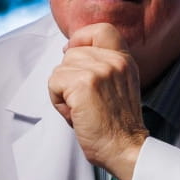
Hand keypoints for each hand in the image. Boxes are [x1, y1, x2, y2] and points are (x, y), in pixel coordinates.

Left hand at [47, 23, 147, 179]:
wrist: (126, 149)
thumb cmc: (118, 125)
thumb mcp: (120, 85)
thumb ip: (103, 65)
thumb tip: (70, 50)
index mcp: (125, 60)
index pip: (101, 29)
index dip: (82, 38)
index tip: (74, 53)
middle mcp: (114, 61)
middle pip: (73, 52)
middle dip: (70, 76)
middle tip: (83, 100)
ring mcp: (99, 70)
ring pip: (61, 68)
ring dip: (62, 90)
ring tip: (80, 108)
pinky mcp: (83, 84)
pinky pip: (54, 82)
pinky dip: (57, 100)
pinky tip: (74, 113)